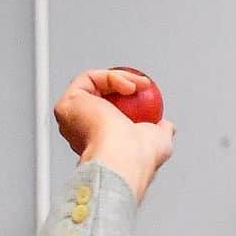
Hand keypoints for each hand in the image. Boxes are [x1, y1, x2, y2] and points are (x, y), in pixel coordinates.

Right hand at [54, 68, 174, 202]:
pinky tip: (130, 87)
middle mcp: (82, 131)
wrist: (127, 158)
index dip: (128, 100)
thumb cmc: (141, 158)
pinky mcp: (68, 103)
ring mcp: (73, 117)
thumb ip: (160, 132)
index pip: (112, 114)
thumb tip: (167, 125)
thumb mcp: (159, 142)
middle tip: (144, 85)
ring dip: (120, 78)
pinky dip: (111, 77)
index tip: (146, 92)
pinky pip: (89, 79)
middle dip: (123, 84)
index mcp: (101, 143)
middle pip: (100, 96)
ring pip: (94, 85)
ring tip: (140, 86)